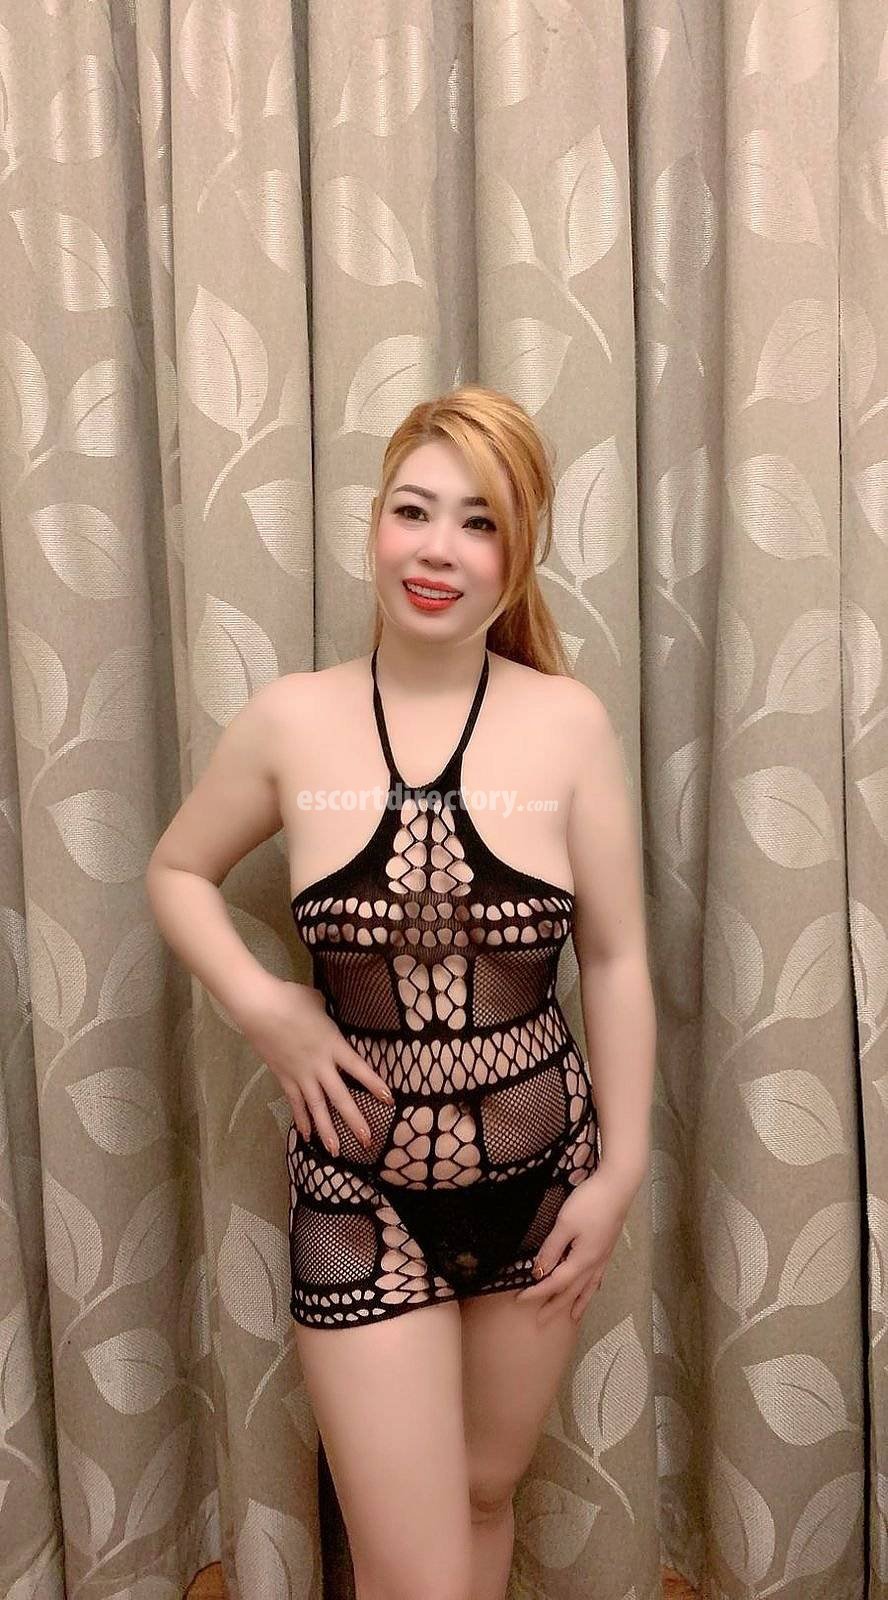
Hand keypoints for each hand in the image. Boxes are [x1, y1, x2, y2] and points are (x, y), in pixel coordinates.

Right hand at [239, 977, 394, 1154]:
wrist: (260, 1007)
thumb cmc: (290, 999)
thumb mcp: (317, 1002)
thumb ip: (326, 1013)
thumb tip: (323, 1012)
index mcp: (333, 1044)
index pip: (359, 1068)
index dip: (374, 1084)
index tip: (390, 1100)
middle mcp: (320, 1064)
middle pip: (340, 1097)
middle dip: (355, 1120)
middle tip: (367, 1141)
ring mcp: (300, 1074)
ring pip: (317, 1107)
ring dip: (327, 1130)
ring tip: (335, 1151)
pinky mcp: (283, 1077)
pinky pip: (295, 1102)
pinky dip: (301, 1119)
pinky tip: (306, 1136)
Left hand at [515, 1162, 641, 1325]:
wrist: (618, 1187)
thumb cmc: (590, 1202)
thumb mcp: (565, 1224)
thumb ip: (551, 1249)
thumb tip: (539, 1272)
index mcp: (582, 1260)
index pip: (555, 1283)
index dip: (537, 1292)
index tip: (519, 1300)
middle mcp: (594, 1264)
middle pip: (572, 1292)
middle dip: (555, 1306)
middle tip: (541, 1322)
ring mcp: (603, 1257)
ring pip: (588, 1288)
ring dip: (577, 1303)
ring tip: (573, 1318)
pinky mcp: (607, 1248)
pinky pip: (597, 1277)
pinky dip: (591, 1289)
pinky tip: (590, 1288)